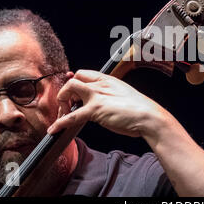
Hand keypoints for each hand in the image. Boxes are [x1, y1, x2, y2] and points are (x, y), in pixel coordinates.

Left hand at [47, 70, 168, 137]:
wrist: (149, 116)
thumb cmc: (140, 109)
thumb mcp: (124, 96)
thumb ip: (112, 96)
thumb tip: (105, 104)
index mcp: (108, 79)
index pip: (83, 73)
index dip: (74, 82)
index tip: (71, 94)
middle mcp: (101, 84)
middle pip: (73, 79)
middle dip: (66, 92)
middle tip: (67, 107)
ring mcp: (97, 95)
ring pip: (69, 89)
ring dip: (61, 102)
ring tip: (62, 116)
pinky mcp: (95, 110)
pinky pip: (72, 115)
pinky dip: (60, 122)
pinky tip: (54, 129)